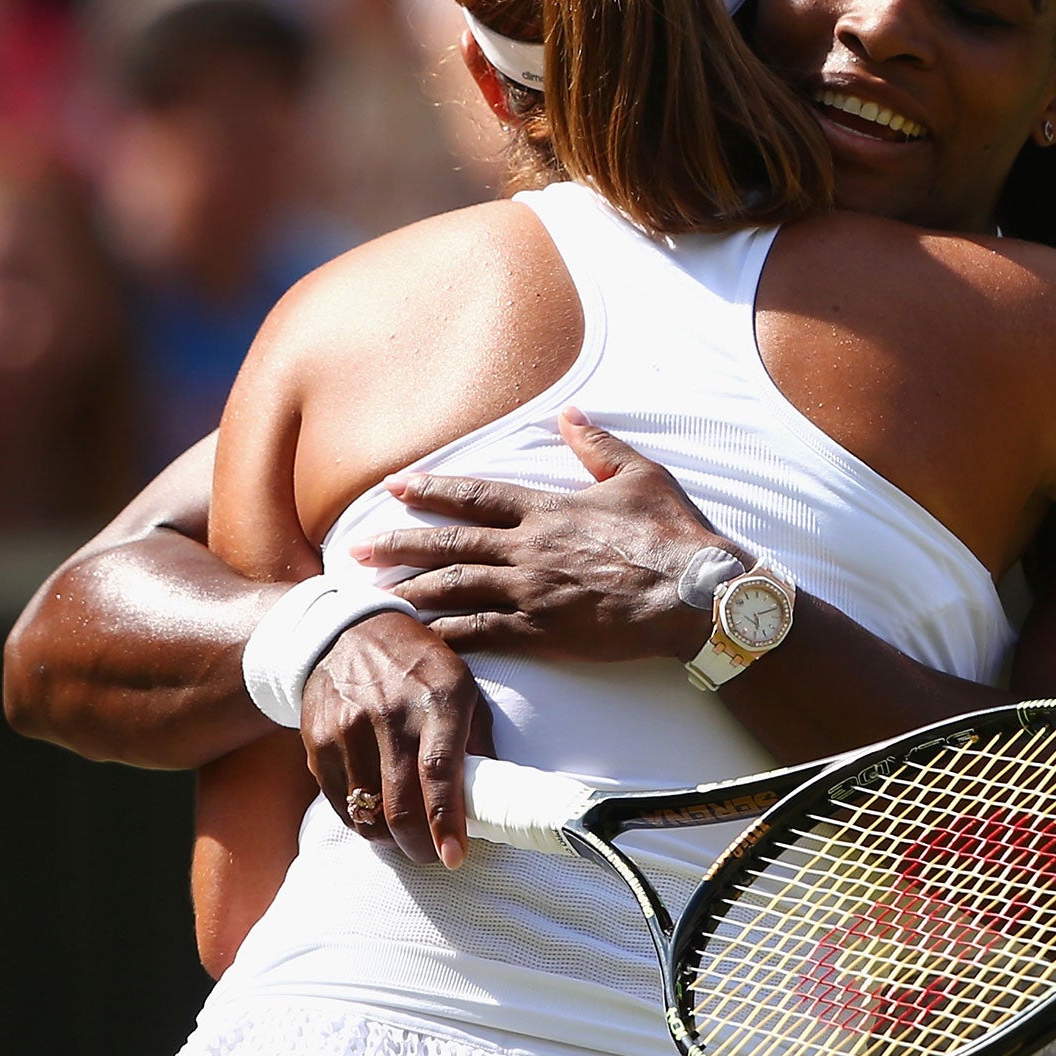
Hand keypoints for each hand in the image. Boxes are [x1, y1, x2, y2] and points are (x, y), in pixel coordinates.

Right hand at [300, 612, 494, 867]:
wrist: (345, 633)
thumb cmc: (418, 665)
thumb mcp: (462, 685)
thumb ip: (478, 739)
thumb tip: (491, 796)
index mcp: (437, 701)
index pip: (439, 772)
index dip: (447, 821)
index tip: (455, 857)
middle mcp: (389, 717)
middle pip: (401, 806)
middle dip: (420, 846)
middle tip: (434, 855)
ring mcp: (347, 731)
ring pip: (369, 815)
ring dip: (391, 840)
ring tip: (408, 836)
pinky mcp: (319, 745)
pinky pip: (342, 807)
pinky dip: (364, 823)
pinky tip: (379, 815)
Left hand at [353, 408, 732, 663]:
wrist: (698, 596)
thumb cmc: (676, 535)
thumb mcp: (641, 476)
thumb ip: (598, 446)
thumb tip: (570, 415)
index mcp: (549, 509)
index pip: (476, 496)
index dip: (432, 490)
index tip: (396, 486)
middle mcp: (530, 549)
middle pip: (450, 544)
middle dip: (399, 543)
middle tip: (357, 547)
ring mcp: (532, 594)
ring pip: (454, 589)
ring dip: (409, 589)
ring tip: (372, 593)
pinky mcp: (542, 634)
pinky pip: (480, 635)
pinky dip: (443, 636)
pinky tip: (416, 640)